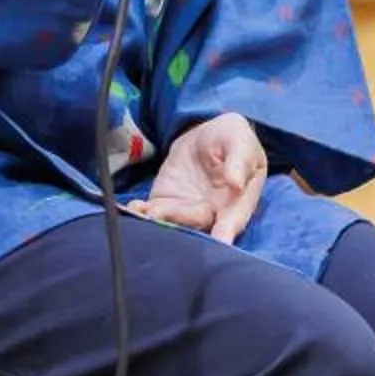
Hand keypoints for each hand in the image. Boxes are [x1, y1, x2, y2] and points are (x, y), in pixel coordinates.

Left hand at [139, 114, 266, 244]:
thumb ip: (240, 160)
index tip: (221, 238)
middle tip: (165, 214)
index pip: (234, 218)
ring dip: (160, 220)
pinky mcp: (166, 204)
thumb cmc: (231, 139)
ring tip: (147, 212)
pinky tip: (134, 208)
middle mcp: (213, 212)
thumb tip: (236, 182)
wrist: (206, 137)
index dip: (227, 229)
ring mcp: (187, 211)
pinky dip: (143, 213)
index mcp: (237, 200)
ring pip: (175, 222)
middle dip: (182, 221)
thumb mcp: (239, 139)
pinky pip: (155, 213)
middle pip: (199, 223)